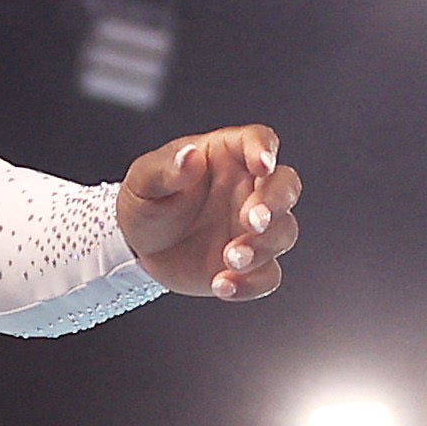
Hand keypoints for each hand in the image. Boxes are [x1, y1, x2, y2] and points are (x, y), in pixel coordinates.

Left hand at [114, 126, 292, 300]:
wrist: (140, 250)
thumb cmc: (146, 204)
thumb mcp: (143, 181)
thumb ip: (165, 169)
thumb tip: (189, 157)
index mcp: (227, 157)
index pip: (258, 140)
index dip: (265, 149)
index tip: (262, 164)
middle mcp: (248, 189)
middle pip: (286, 185)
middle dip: (276, 202)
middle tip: (252, 221)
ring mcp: (252, 228)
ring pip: (283, 232)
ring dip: (263, 246)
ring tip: (229, 258)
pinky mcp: (251, 264)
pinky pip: (267, 275)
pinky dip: (251, 283)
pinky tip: (223, 285)